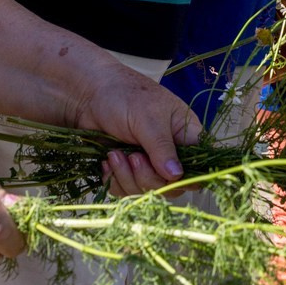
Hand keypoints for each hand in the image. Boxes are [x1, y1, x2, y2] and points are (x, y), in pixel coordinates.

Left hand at [68, 57, 202, 194]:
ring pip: (146, 190)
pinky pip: (125, 190)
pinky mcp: (126, 170)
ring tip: (114, 154)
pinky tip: (107, 160)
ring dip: (126, 177)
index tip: (166, 176)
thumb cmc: (123, 95)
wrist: (87, 94)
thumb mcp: (147, 118)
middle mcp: (169, 152)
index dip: (186, 176)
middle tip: (132, 156)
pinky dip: (114, 180)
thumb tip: (177, 175)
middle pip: (170, 185)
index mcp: (184, 134)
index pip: (198, 165)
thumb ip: (162, 147)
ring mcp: (147, 163)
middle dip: (147, 177)